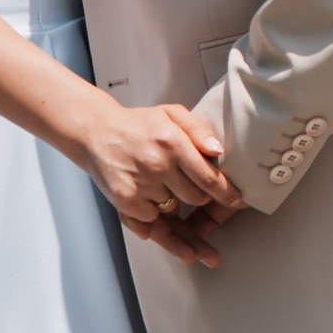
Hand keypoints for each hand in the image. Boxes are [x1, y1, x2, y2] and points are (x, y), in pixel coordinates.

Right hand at [78, 98, 230, 258]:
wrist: (95, 131)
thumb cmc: (137, 125)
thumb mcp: (171, 113)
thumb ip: (199, 128)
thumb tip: (218, 150)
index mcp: (172, 141)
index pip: (209, 178)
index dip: (227, 193)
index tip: (236, 201)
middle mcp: (157, 164)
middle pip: (196, 198)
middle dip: (199, 196)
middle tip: (189, 186)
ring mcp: (140, 185)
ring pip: (174, 211)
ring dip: (174, 204)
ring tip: (162, 186)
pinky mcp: (125, 201)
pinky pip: (152, 219)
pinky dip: (153, 212)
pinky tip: (147, 194)